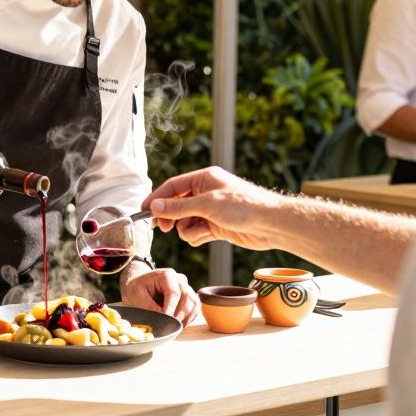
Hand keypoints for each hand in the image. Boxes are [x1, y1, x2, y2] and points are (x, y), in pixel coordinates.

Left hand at [120, 267, 197, 324]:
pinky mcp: (188, 297)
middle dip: (180, 313)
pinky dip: (189, 317)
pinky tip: (180, 324)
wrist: (139, 285)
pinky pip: (195, 308)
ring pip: (194, 302)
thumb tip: (163, 317)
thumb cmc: (137, 288)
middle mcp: (179, 279)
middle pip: (187, 297)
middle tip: (171, 325)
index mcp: (166, 275)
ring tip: (175, 326)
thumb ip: (149, 306)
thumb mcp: (137, 295)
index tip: (167, 318)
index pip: (173, 292)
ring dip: (187, 317)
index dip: (171, 307)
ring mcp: (185, 287)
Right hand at [142, 166, 281, 250]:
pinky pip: (195, 232)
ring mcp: (210, 211)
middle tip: (164, 228)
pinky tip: (207, 236)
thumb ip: (179, 206)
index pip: (172, 186)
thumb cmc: (244, 206)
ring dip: (187, 229)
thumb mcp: (207, 204)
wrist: (271, 225)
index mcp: (204, 179)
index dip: (157, 198)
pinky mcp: (216, 226)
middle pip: (176, 205)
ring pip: (184, 222)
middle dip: (171, 217)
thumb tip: (155, 207)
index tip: (144, 211)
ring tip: (200, 231)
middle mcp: (205, 193)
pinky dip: (197, 236)